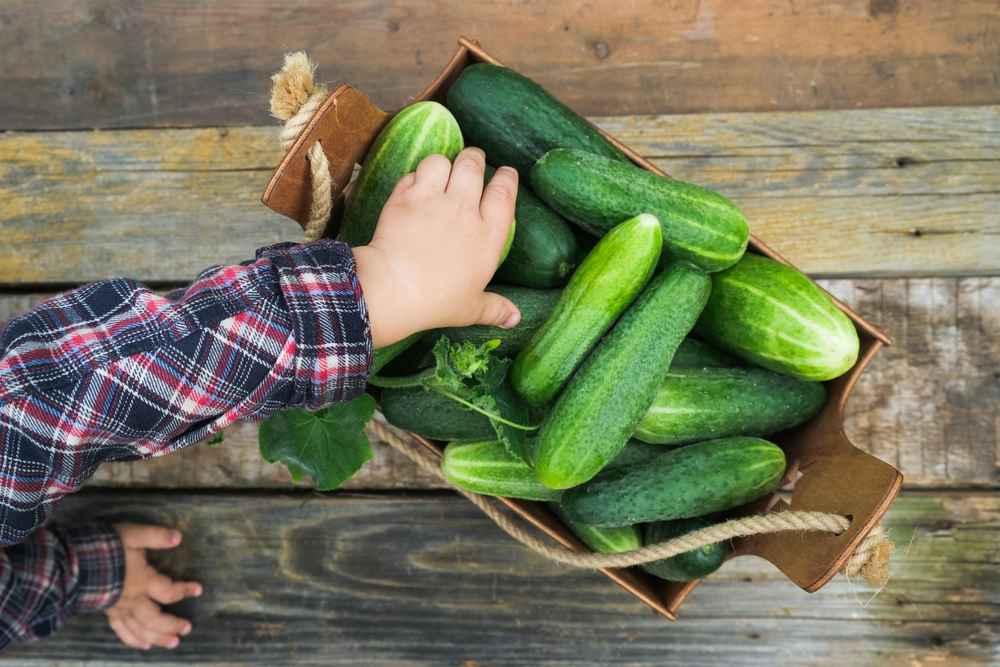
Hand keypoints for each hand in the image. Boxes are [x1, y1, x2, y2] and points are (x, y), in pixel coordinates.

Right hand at [105, 524, 201, 650]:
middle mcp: (133, 600)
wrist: (71, 563)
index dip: (185, 590)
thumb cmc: (104, 547)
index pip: (169, 591)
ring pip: (141, 629)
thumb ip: (156, 536)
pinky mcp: (107, 612)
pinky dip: (133, 640)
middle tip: (187, 628)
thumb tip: (178, 537)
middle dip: (172, 625)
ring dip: (158, 637)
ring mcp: (119, 609)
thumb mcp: (133, 535)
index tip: (198, 590)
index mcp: (143, 581)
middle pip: (156, 619)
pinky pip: (121, 631)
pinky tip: (143, 645)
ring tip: (173, 643)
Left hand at [353, 147, 520, 347]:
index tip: (507, 172)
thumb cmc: (437, 301)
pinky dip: (414, 176)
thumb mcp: (471, 308)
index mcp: (487, 235)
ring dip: (441, 163)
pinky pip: (412, 174)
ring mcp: (433, 200)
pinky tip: (414, 185)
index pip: (504, 194)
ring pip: (441, 161)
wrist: (395, 289)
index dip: (506, 178)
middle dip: (473, 158)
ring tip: (440, 170)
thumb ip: (495, 308)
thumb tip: (515, 318)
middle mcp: (464, 210)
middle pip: (472, 165)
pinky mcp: (404, 198)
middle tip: (472, 159)